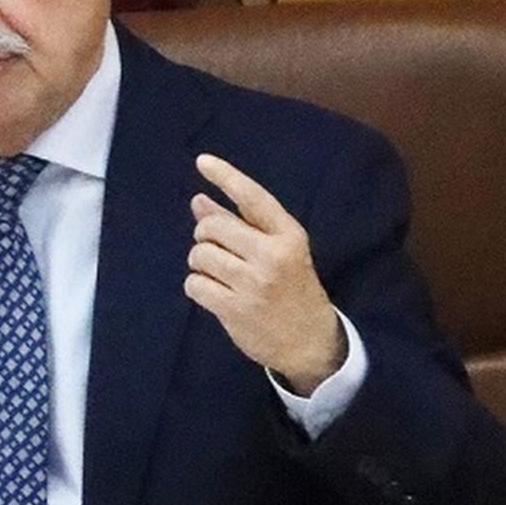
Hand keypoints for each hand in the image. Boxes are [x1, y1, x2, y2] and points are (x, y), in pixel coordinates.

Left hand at [185, 153, 346, 394]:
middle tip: (220, 252)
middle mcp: (272, 255)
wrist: (311, 343)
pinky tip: (215, 294)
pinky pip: (194, 284)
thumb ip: (240, 224)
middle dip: (206, 236)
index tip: (202, 161)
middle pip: (213, 227)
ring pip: (200, 255)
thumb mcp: (279, 251)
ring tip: (220, 275)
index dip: (225, 176)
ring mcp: (253, 283)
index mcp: (289, 235)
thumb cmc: (292, 289)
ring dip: (201, 264)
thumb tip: (198, 201)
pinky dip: (198, 287)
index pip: (252, 197)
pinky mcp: (235, 309)